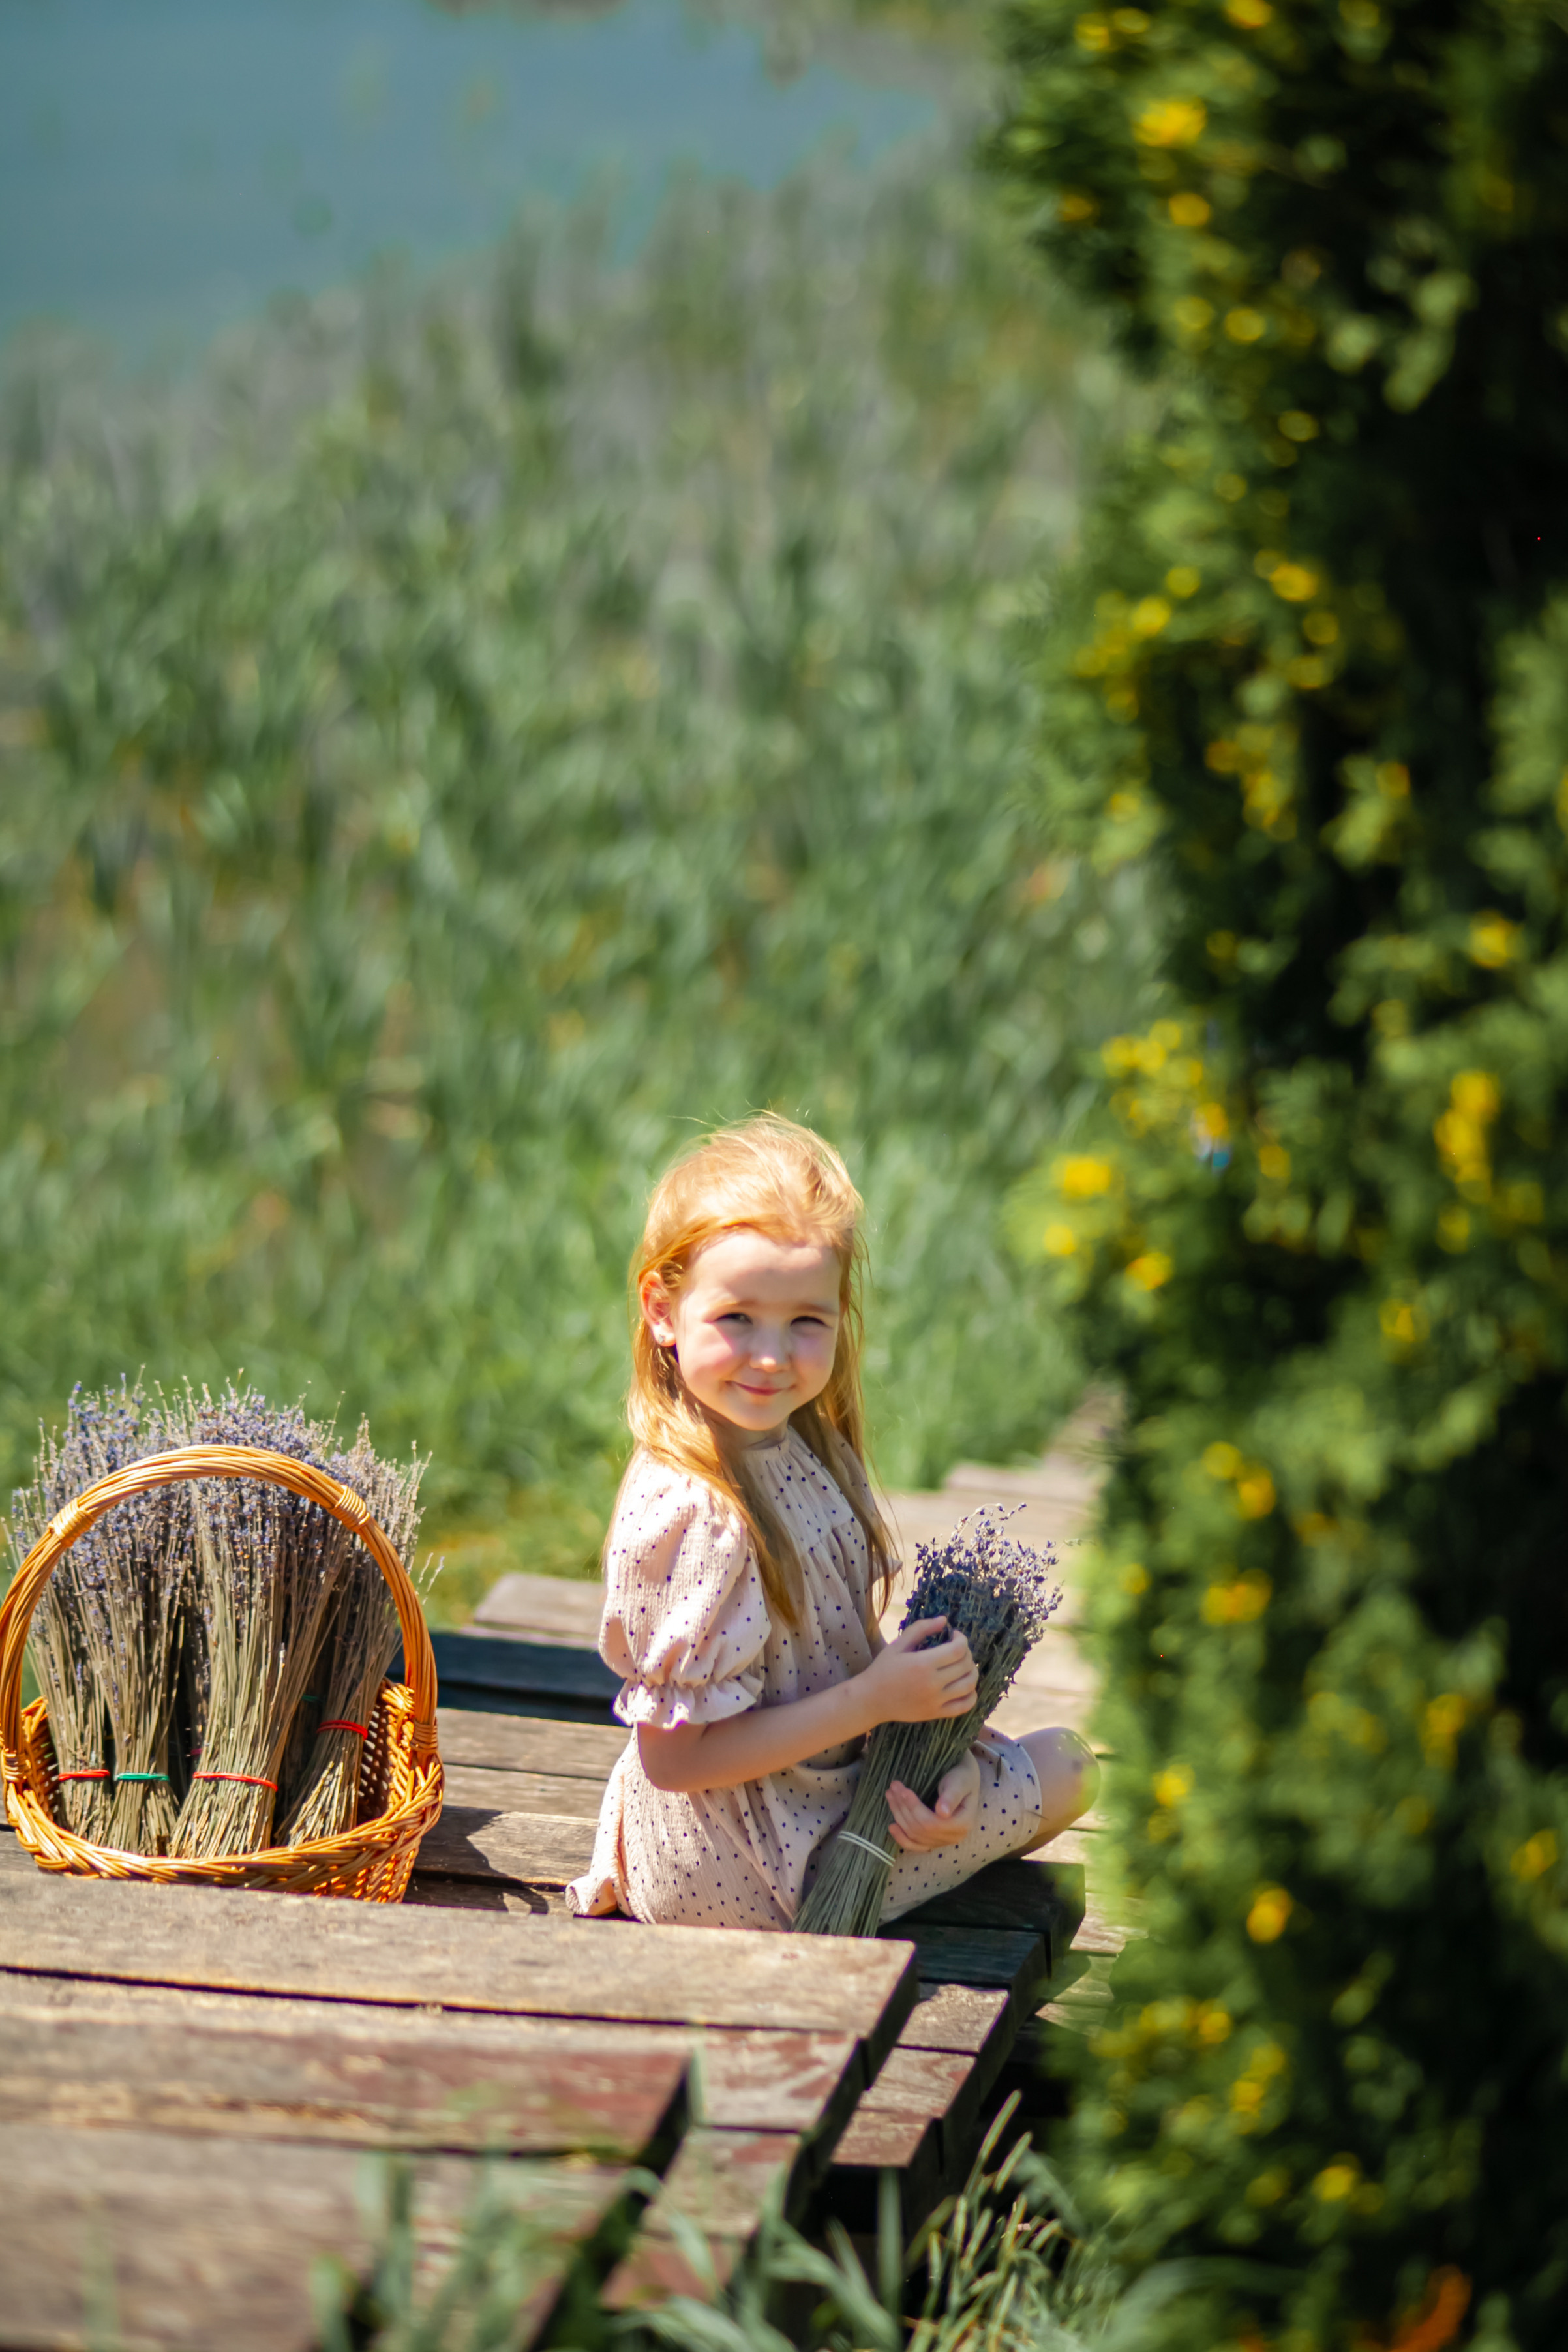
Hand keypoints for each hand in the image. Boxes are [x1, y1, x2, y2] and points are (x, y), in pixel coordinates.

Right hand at [861, 1617, 977, 1726]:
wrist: (871, 1700)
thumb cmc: (883, 1669)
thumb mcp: (898, 1645)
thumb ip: (921, 1628)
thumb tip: (944, 1620)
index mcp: (923, 1664)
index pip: (958, 1649)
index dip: (962, 1639)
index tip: (955, 1635)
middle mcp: (932, 1684)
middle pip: (966, 1666)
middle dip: (967, 1653)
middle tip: (956, 1649)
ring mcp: (936, 1701)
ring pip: (969, 1685)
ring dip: (972, 1672)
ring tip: (962, 1665)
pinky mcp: (936, 1713)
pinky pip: (965, 1706)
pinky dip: (972, 1695)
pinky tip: (964, 1685)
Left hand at [886, 1750, 980, 1851]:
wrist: (963, 1781)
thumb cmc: (962, 1778)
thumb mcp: (960, 1781)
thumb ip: (952, 1796)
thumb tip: (942, 1813)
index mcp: (963, 1824)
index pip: (932, 1823)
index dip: (915, 1809)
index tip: (904, 1791)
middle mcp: (953, 1837)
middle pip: (921, 1829)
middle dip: (904, 1808)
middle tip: (894, 1787)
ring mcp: (943, 1841)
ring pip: (914, 1835)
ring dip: (899, 1815)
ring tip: (890, 1795)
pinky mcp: (933, 1841)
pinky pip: (915, 1845)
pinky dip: (902, 1838)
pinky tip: (892, 1826)